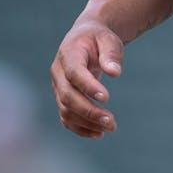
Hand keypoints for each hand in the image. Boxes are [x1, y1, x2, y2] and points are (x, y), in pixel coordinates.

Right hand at [50, 20, 122, 138]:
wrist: (85, 39)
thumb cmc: (99, 38)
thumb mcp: (108, 39)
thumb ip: (111, 54)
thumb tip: (115, 73)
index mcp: (68, 54)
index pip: (74, 73)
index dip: (88, 86)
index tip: (106, 98)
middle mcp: (58, 72)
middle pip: (68, 96)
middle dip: (89, 111)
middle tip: (111, 121)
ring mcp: (58, 87)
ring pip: (66, 110)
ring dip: (87, 122)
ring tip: (110, 127)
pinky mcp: (62, 98)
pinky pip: (66, 117)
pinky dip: (80, 128)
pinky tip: (98, 133)